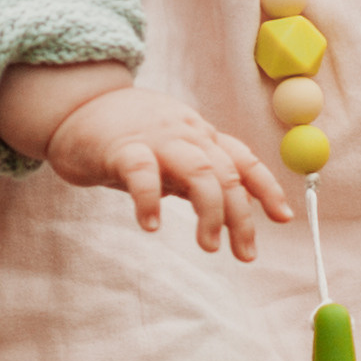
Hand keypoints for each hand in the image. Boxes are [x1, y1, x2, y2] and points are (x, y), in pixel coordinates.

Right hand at [40, 80, 294, 257]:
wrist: (76, 106)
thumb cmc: (128, 135)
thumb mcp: (173, 152)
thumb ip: (199, 176)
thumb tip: (235, 209)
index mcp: (200, 136)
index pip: (244, 160)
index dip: (267, 188)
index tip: (284, 219)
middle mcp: (186, 134)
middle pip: (227, 172)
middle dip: (241, 216)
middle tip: (245, 254)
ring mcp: (155, 139)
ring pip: (198, 170)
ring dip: (210, 211)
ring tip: (209, 246)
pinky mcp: (120, 148)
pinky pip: (141, 173)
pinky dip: (150, 200)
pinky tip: (150, 226)